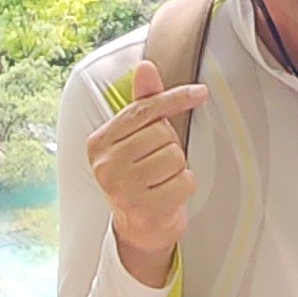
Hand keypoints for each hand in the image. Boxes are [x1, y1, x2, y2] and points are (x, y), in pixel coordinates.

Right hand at [85, 64, 205, 286]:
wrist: (138, 229)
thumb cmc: (139, 178)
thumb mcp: (135, 139)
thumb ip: (143, 104)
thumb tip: (146, 67)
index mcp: (98, 143)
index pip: (143, 110)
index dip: (174, 98)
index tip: (199, 92)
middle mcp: (105, 165)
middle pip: (162, 133)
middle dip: (169, 145)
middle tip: (157, 164)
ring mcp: (122, 189)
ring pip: (174, 156)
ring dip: (176, 168)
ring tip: (161, 180)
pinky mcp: (144, 209)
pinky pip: (184, 181)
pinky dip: (183, 187)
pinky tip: (167, 195)